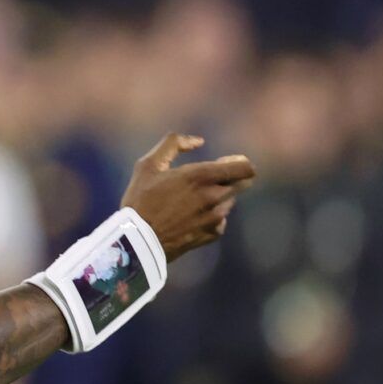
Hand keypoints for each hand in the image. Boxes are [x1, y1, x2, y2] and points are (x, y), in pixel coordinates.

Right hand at [120, 133, 255, 259]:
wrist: (138, 242)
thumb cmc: (141, 200)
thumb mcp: (149, 164)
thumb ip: (173, 144)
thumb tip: (198, 141)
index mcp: (201, 176)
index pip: (244, 168)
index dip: (240, 162)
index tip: (227, 162)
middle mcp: (214, 197)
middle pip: (242, 183)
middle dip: (231, 177)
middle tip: (211, 178)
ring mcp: (215, 218)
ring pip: (230, 201)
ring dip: (220, 196)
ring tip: (195, 199)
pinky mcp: (211, 234)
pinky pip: (221, 220)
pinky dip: (212, 215)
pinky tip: (192, 216)